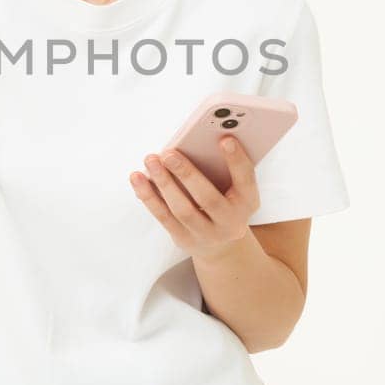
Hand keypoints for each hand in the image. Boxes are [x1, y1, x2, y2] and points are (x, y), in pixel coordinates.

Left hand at [129, 136, 260, 260]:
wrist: (222, 244)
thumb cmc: (226, 201)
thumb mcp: (234, 187)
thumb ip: (225, 166)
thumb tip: (196, 140)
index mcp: (248, 202)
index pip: (246, 180)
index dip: (237, 160)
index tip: (225, 139)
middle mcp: (231, 222)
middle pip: (208, 198)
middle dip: (187, 174)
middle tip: (169, 153)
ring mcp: (207, 234)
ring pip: (182, 210)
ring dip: (163, 183)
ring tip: (151, 160)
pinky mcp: (184, 239)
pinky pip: (163, 217)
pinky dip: (148, 196)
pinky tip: (137, 178)